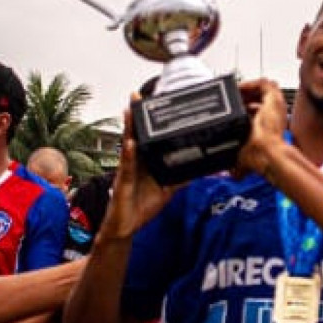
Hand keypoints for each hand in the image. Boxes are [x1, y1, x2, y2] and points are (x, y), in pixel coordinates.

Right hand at [98, 103, 177, 240]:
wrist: (127, 227)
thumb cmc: (142, 206)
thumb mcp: (168, 190)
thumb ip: (181, 178)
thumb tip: (199, 170)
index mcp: (144, 161)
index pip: (147, 137)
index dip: (148, 120)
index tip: (153, 101)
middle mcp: (134, 161)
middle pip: (136, 134)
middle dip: (136, 115)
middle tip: (137, 95)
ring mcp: (127, 170)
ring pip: (128, 145)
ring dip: (129, 127)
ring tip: (130, 110)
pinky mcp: (123, 182)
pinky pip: (127, 166)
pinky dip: (129, 154)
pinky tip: (131, 143)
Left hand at [235, 79, 287, 177]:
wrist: (267, 154)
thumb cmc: (259, 157)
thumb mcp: (244, 159)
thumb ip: (238, 166)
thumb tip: (234, 175)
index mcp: (268, 128)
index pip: (256, 112)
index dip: (243, 108)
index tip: (230, 107)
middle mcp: (273, 116)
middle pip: (257, 99)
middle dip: (242, 98)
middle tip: (229, 98)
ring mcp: (275, 106)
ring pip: (261, 90)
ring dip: (246, 89)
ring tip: (233, 92)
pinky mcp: (275, 98)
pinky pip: (264, 83)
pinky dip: (250, 83)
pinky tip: (238, 87)